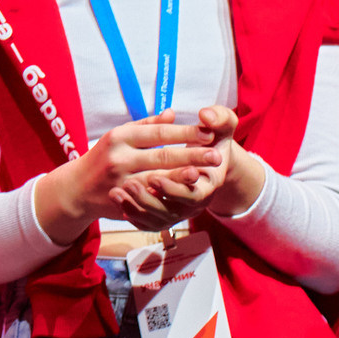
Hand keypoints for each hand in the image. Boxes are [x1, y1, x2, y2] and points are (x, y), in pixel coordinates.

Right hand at [33, 114, 223, 243]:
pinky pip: (152, 198)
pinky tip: (186, 194)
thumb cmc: (103, 157)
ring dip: (183, 177)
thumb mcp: (119, 136)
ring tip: (205, 174)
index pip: (158, 133)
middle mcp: (120, 157)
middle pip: (162, 156)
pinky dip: (170, 196)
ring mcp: (122, 181)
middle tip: (217, 155)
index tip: (208, 133)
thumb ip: (146, 126)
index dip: (184, 133)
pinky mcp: (125, 200)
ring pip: (159, 179)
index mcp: (120, 137)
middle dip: (192, 155)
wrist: (77, 188)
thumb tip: (172, 113)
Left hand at [131, 106, 266, 224]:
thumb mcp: (222, 127)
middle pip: (173, 209)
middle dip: (150, 198)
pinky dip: (135, 215)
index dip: (174, 187)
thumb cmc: (213, 140)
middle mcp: (197, 200)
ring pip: (158, 218)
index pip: (193, 194)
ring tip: (117, 191)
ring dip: (137, 206)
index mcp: (211, 182)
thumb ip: (220, 119)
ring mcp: (182, 209)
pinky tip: (118, 202)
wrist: (211, 159)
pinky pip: (150, 222)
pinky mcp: (168, 213)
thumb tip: (205, 115)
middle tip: (128, 185)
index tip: (153, 178)